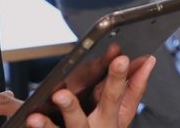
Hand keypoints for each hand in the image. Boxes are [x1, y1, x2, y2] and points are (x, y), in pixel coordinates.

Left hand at [25, 55, 156, 127]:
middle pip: (83, 118)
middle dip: (72, 107)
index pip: (115, 95)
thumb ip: (134, 88)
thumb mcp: (123, 114)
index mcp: (111, 119)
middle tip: (61, 94)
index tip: (120, 59)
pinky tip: (31, 119)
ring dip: (51, 123)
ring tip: (41, 112)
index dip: (118, 77)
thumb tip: (148, 61)